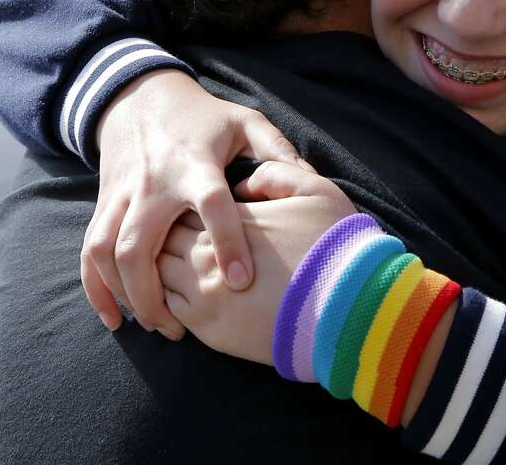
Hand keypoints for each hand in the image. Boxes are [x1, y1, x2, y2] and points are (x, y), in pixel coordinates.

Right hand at [82, 70, 312, 335]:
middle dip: (154, 292)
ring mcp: (122, 196)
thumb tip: (311, 181)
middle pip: (140, 243)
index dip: (227, 242)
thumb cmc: (204, 118)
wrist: (141, 98)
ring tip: (157, 325)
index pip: (211, 205)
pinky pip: (89, 251)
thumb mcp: (245, 122)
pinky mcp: (104, 205)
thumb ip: (277, 151)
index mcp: (194, 164)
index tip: (242, 281)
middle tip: (180, 329)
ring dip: (126, 294)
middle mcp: (153, 184)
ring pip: (107, 252)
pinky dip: (97, 288)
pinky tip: (116, 318)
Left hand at [158, 162, 356, 363]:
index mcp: (230, 218)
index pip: (186, 203)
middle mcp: (206, 254)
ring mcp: (203, 294)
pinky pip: (168, 308)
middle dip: (166, 231)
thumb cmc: (337, 250)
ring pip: (158, 272)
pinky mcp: (208, 330)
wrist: (347, 313)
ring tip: (173, 261)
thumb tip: (243, 185)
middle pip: (163, 235)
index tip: (196, 205)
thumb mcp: (318, 191)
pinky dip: (166, 298)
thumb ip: (276, 174)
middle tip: (173, 230)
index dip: (188, 203)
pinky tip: (183, 292)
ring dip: (162, 264)